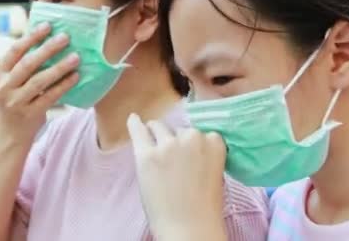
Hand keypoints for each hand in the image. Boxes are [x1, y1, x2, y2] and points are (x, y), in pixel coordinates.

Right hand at [0, 22, 79, 139]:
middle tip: (66, 38)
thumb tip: (48, 36)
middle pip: (28, 64)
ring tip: (76, 57)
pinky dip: (64, 85)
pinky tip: (75, 76)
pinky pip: (50, 97)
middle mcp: (4, 87)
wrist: (11, 131)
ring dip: (59, 67)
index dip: (32, 37)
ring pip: (40, 81)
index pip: (15, 50)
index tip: (48, 26)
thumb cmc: (17, 97)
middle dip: (48, 49)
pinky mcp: (30, 114)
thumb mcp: (11, 80)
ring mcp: (16, 102)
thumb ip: (23, 62)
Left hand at [127, 114, 227, 240]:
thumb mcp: (215, 171)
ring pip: (159, 127)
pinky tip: (133, 119)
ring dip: (158, 137)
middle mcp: (192, 137)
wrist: (189, 228)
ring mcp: (168, 145)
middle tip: (174, 167)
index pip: (199, 132)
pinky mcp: (147, 154)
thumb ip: (204, 151)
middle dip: (175, 142)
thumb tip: (184, 138)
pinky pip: (139, 131)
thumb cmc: (204, 206)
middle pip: (179, 129)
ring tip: (158, 160)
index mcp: (214, 141)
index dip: (192, 147)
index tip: (190, 161)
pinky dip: (135, 124)